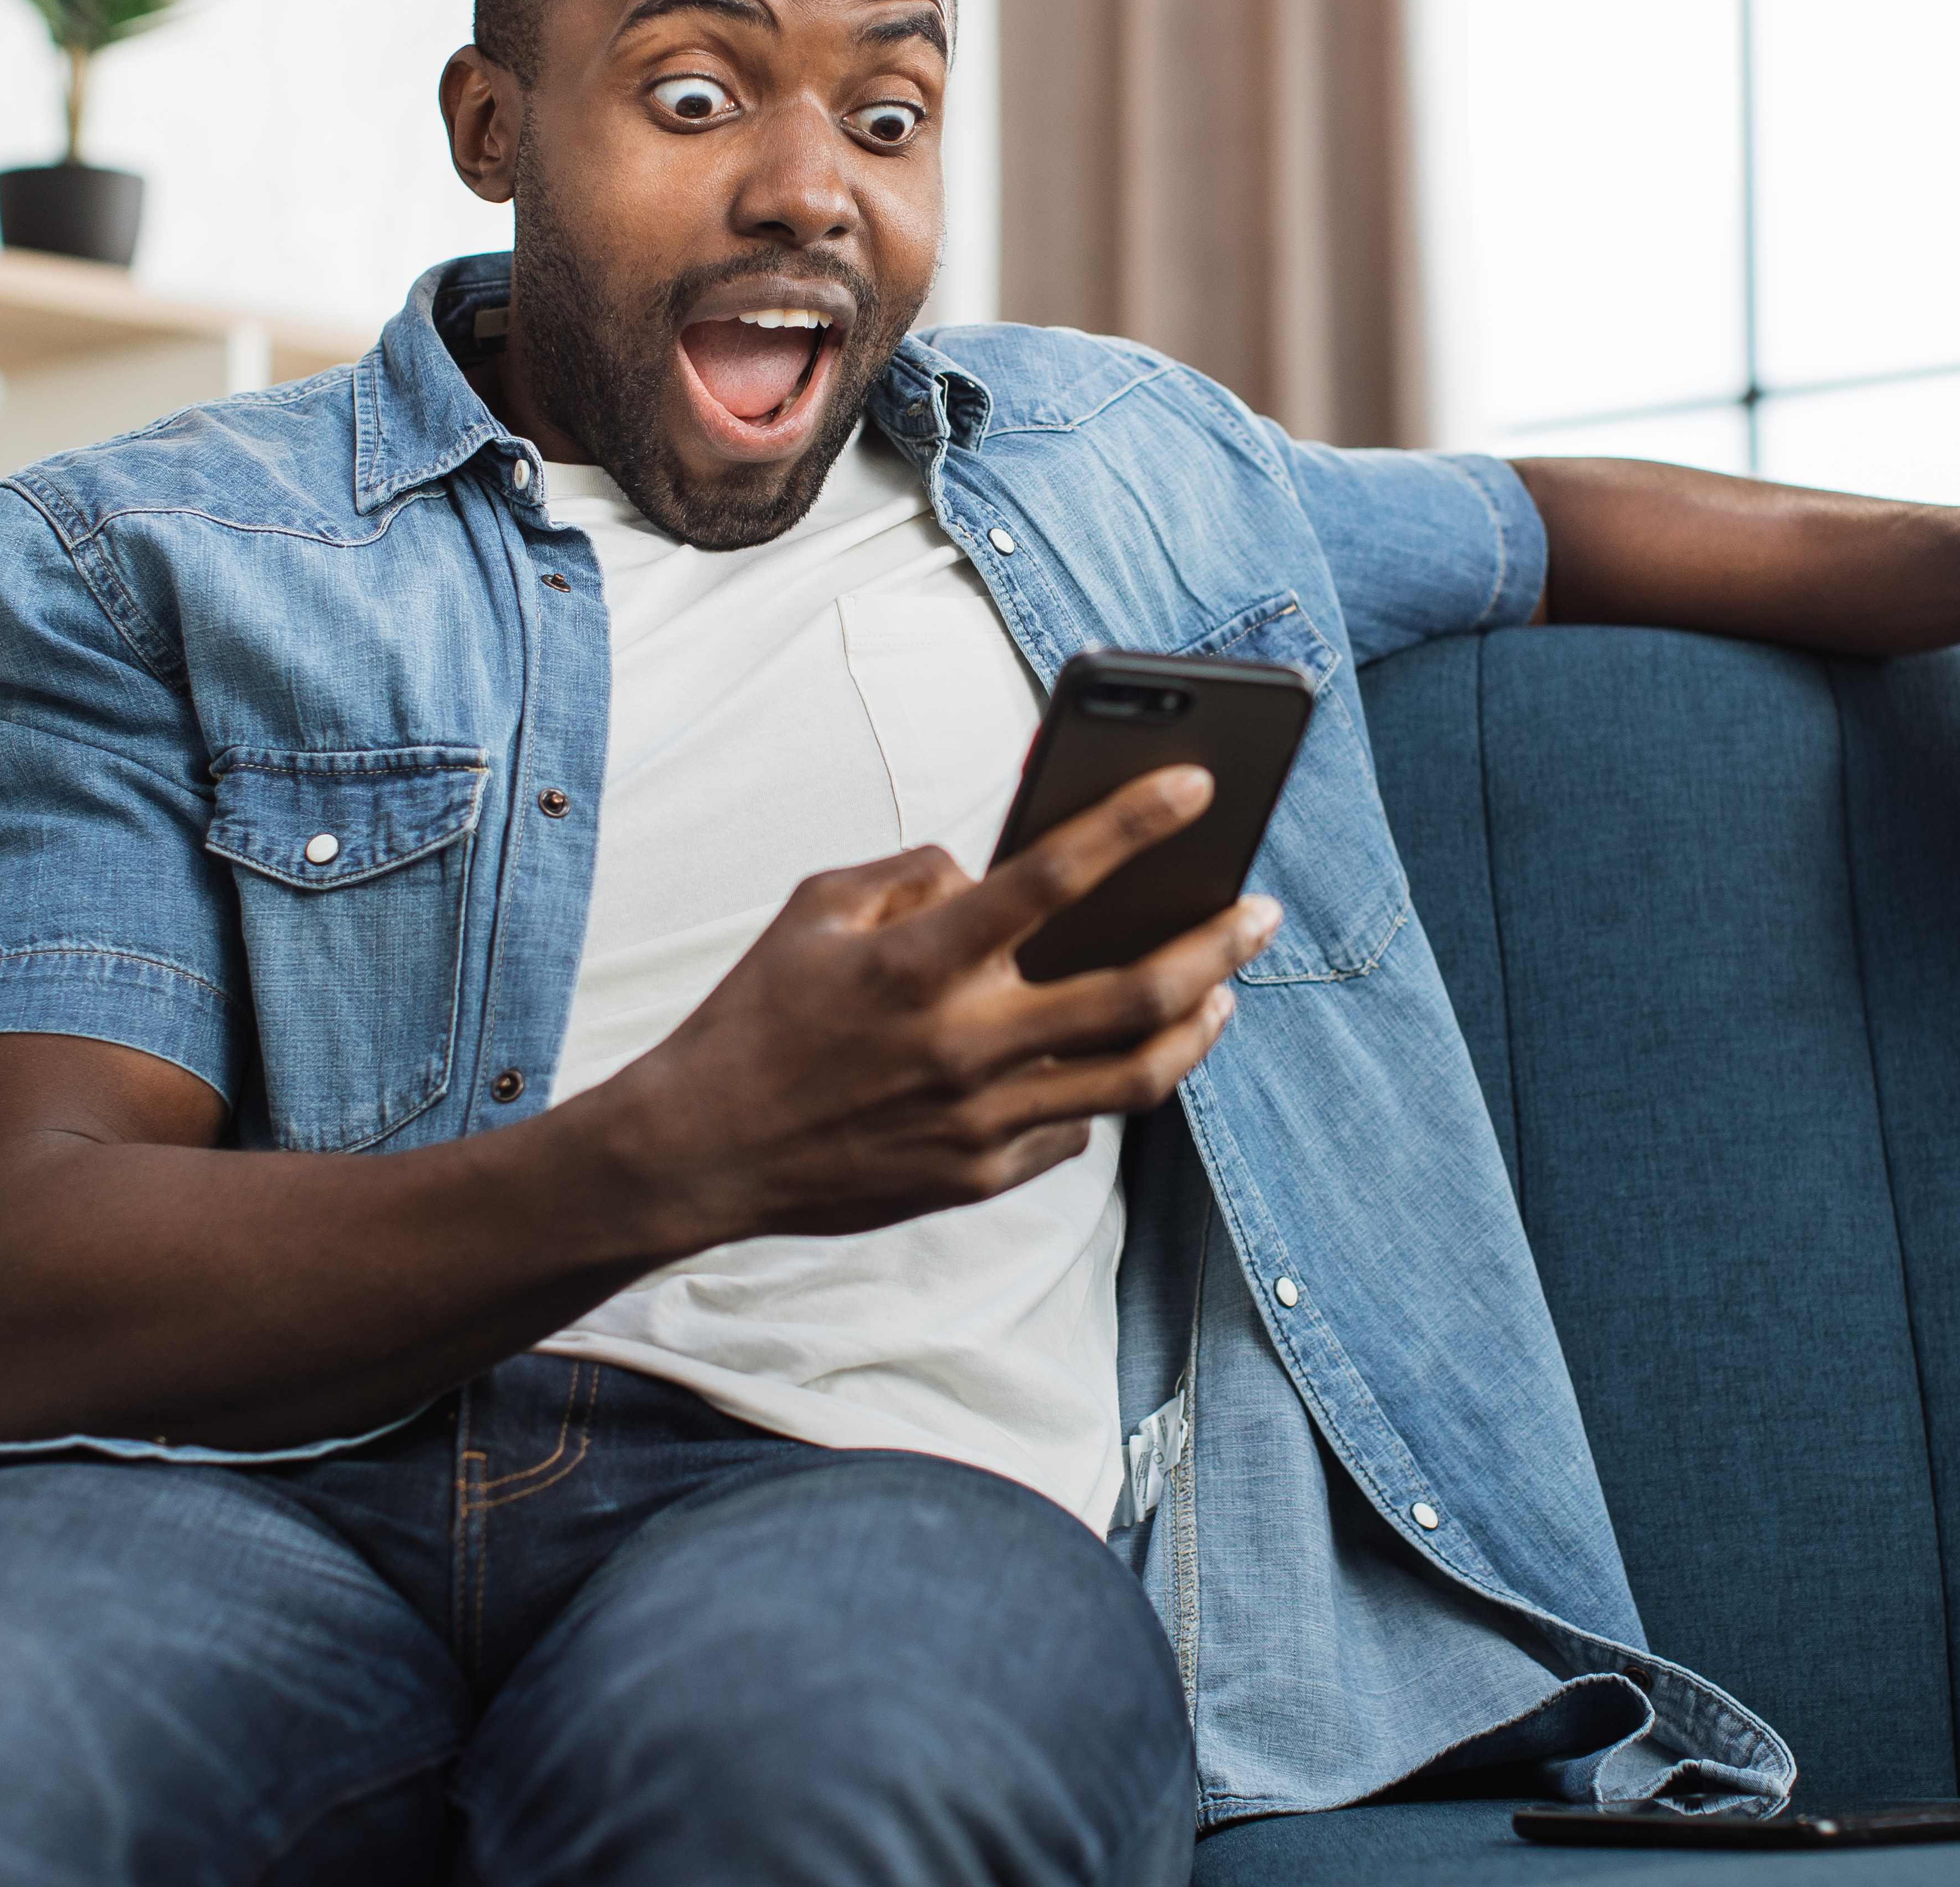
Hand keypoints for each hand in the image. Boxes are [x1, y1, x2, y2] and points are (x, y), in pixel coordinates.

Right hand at [596, 764, 1279, 1244]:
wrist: (701, 1150)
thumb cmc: (756, 1016)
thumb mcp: (815, 908)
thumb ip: (912, 873)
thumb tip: (989, 870)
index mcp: (920, 960)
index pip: (1052, 875)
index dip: (1134, 821)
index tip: (1197, 783)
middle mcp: (964, 1042)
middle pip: (1134, 993)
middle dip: (1216, 944)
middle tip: (1258, 910)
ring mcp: (979, 1120)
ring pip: (1134, 1077)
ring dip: (1197, 1027)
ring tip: (1223, 991)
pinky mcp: (979, 1177)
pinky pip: (1074, 1131)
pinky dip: (1100, 1088)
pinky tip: (1114, 1058)